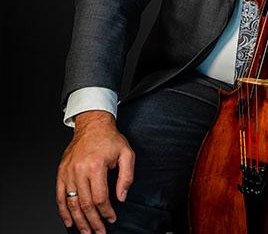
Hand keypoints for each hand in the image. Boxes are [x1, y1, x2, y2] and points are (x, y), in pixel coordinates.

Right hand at [56, 111, 134, 233]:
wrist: (92, 125)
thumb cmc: (110, 139)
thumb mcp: (126, 153)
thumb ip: (126, 176)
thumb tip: (122, 197)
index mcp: (96, 166)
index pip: (100, 197)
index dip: (106, 212)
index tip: (111, 218)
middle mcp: (79, 170)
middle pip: (85, 204)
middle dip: (93, 222)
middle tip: (99, 232)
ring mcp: (68, 172)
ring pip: (71, 203)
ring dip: (78, 221)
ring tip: (86, 232)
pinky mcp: (61, 172)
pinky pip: (59, 196)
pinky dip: (63, 211)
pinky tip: (69, 221)